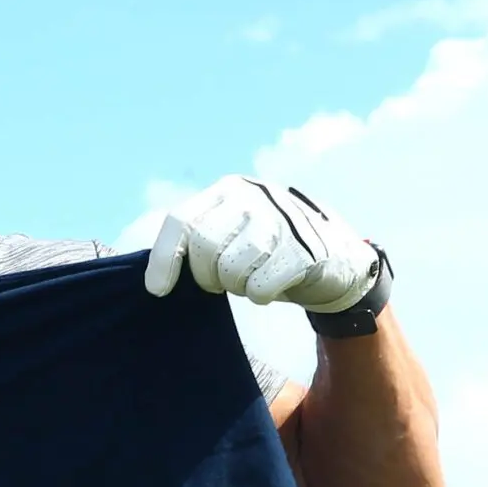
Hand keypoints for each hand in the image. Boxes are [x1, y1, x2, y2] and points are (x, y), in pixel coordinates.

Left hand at [145, 176, 380, 313]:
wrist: (334, 256)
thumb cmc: (266, 251)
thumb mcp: (230, 232)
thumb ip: (197, 239)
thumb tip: (153, 277)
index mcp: (228, 191)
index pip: (181, 221)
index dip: (163, 259)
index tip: (158, 290)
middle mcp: (253, 198)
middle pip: (204, 248)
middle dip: (207, 276)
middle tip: (223, 281)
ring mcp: (283, 219)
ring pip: (232, 268)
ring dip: (236, 285)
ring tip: (250, 279)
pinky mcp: (305, 248)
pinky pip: (261, 286)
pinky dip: (260, 295)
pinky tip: (272, 285)